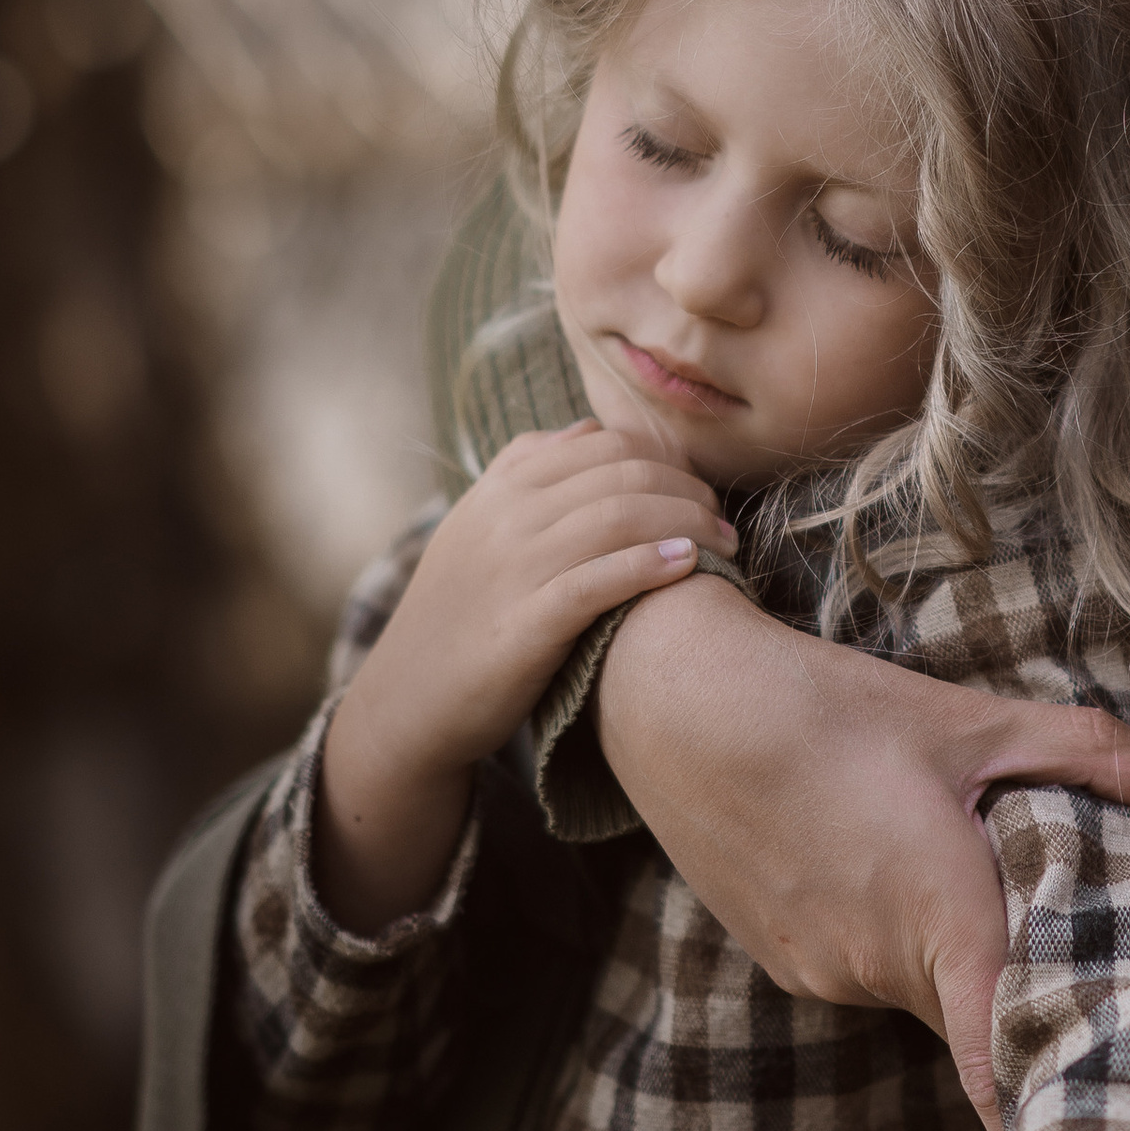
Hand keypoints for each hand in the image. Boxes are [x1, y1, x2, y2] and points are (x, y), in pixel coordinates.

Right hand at [317, 423, 733, 929]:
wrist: (407, 701)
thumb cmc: (461, 614)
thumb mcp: (479, 527)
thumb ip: (527, 473)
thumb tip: (587, 430)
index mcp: (500, 487)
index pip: (604, 443)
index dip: (665, 458)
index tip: (697, 487)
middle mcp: (506, 516)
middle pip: (622, 473)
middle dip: (687, 490)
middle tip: (722, 519)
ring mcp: (513, 568)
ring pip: (619, 517)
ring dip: (686, 524)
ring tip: (722, 544)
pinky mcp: (524, 625)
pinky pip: (598, 580)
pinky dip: (650, 565)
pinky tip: (688, 567)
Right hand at [596, 574, 1129, 1130]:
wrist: (678, 705)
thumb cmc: (827, 707)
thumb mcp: (968, 719)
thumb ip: (1086, 752)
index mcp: (936, 914)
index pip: (993, 1055)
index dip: (1036, 1115)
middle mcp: (876, 964)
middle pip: (978, 1010)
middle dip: (1026, 997)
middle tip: (1090, 976)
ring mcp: (823, 971)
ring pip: (925, 987)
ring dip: (961, 959)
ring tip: (985, 889)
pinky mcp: (788, 959)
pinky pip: (871, 971)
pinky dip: (903, 943)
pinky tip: (899, 867)